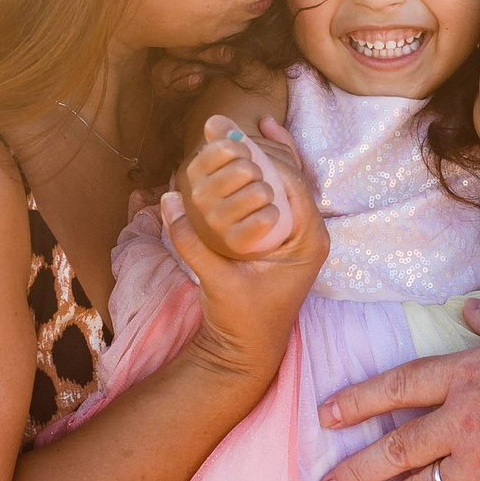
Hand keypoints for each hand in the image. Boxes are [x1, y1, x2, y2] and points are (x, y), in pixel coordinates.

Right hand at [165, 116, 324, 387]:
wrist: (246, 352)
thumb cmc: (240, 321)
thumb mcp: (216, 281)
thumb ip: (191, 243)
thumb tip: (168, 198)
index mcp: (309, 241)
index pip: (293, 184)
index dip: (264, 156)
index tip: (233, 138)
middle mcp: (310, 232)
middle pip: (291, 176)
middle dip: (262, 148)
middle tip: (229, 128)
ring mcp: (299, 234)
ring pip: (286, 181)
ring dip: (265, 153)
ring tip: (242, 128)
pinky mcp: (284, 237)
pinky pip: (280, 193)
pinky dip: (269, 167)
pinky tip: (263, 135)